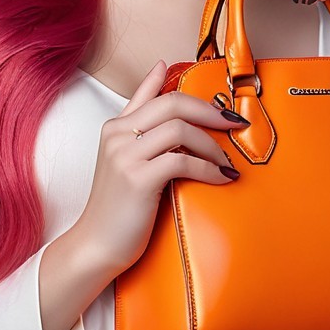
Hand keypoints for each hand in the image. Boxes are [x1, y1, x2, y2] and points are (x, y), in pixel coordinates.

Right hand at [71, 60, 244, 278]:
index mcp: (115, 127)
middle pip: (172, 103)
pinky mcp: (138, 179)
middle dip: (209, 111)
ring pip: (180, 129)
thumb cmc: (118, 207)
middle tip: (233, 123)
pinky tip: (220, 178)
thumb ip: (146, 134)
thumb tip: (169, 95)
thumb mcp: (126, 161)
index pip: (150, 93)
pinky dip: (208, 169)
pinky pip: (183, 162)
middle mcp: (118, 135)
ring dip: (211, 145)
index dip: (177, 84)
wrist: (96, 245)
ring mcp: (125, 155)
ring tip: (226, 161)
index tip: (207, 89)